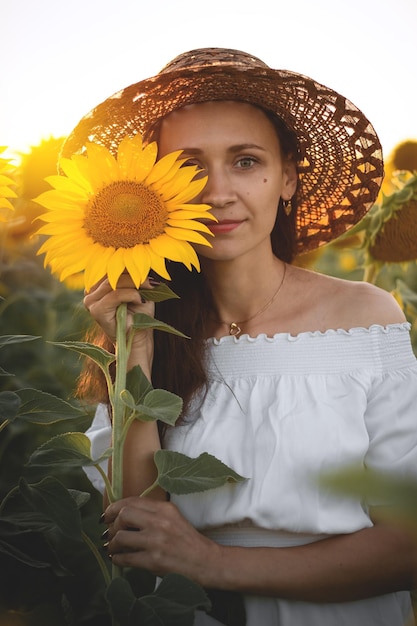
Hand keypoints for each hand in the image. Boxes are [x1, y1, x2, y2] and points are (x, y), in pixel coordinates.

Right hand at [84, 274, 156, 375]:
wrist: (137, 337)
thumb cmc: (138, 314)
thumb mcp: (139, 291)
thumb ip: (137, 277)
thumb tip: (142, 265)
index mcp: (97, 284)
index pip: (112, 267)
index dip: (130, 267)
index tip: (148, 275)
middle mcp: (90, 291)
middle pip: (112, 273)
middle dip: (135, 276)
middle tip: (152, 283)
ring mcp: (90, 301)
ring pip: (114, 282)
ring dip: (134, 285)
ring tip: (147, 293)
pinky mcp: (96, 310)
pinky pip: (114, 295)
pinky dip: (130, 295)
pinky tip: (140, 300)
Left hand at [103, 497, 220, 584]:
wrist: (206, 562)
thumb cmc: (188, 541)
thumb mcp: (174, 518)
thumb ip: (153, 513)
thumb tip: (124, 515)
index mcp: (165, 508)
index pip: (132, 501)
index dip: (114, 507)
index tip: (106, 515)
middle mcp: (159, 521)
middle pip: (123, 515)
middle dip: (112, 524)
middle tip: (109, 532)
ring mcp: (156, 541)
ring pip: (121, 537)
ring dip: (113, 544)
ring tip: (113, 547)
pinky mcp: (154, 561)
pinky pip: (126, 558)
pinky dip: (117, 558)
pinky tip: (118, 559)